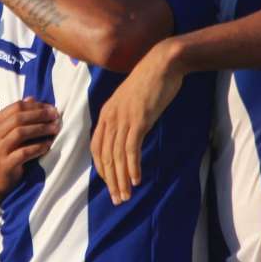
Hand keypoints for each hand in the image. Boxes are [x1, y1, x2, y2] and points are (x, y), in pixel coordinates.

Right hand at [0, 98, 59, 195]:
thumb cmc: (8, 151)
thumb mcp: (11, 131)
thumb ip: (20, 115)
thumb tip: (32, 98)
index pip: (16, 106)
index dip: (36, 106)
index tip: (52, 108)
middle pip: (18, 118)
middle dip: (40, 115)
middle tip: (56, 117)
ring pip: (20, 133)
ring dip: (41, 129)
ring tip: (55, 129)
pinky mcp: (6, 164)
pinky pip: (24, 152)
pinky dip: (38, 147)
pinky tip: (48, 145)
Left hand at [91, 38, 184, 204]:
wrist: (163, 63)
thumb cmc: (151, 82)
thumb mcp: (132, 102)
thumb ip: (127, 119)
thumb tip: (131, 136)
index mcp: (107, 114)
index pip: (97, 148)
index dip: (103, 169)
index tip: (111, 184)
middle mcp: (111, 117)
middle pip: (105, 156)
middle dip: (111, 180)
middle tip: (118, 199)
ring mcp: (124, 118)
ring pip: (117, 156)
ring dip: (121, 179)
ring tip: (126, 195)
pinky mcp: (139, 119)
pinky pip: (131, 148)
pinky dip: (132, 166)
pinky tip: (136, 179)